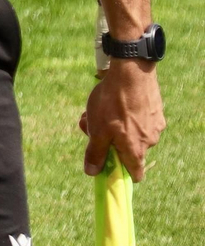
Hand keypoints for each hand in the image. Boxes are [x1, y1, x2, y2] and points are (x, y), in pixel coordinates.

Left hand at [82, 58, 164, 180]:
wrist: (131, 72)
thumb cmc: (112, 103)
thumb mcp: (98, 130)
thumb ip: (96, 153)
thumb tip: (92, 173)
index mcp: (136, 150)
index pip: (135, 174)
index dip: (120, 171)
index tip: (106, 163)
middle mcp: (150, 141)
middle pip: (126, 149)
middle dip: (106, 139)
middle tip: (89, 124)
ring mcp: (154, 124)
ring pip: (129, 131)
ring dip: (111, 124)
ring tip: (95, 108)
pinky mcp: (155, 109)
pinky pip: (136, 118)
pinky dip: (123, 113)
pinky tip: (110, 99)